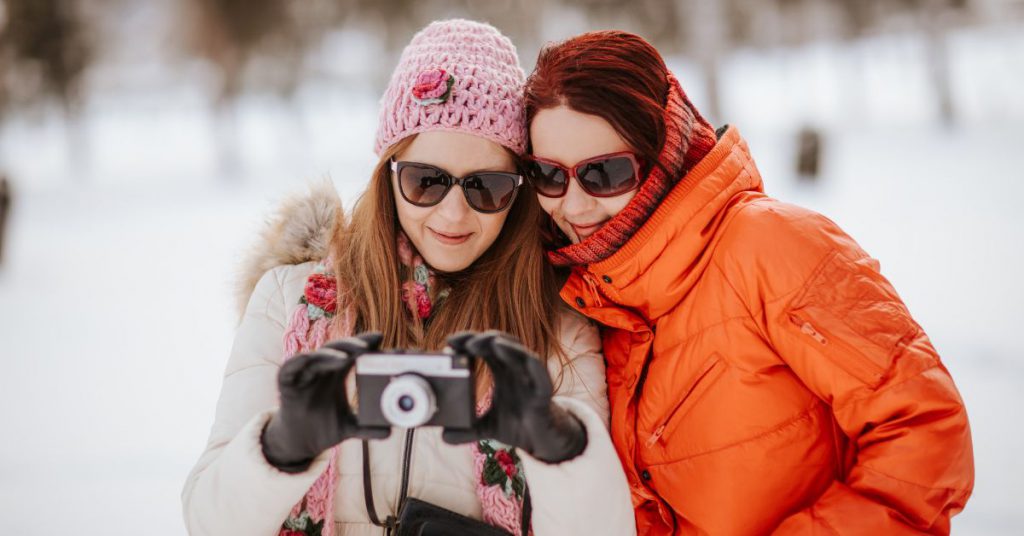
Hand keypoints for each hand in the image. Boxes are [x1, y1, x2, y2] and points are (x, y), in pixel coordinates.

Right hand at [261, 332, 390, 472]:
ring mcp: (303, 375)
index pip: (352, 353)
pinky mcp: (286, 384)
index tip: (382, 339)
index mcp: (337, 373)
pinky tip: (308, 358)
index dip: (365, 344)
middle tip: (368, 345)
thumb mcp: (349, 427)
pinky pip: (290, 368)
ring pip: (316, 356)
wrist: (299, 442)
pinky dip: (298, 361)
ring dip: (330, 353)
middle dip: (352, 345)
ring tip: (345, 357)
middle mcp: (321, 370)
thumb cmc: (324, 426)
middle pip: (337, 349)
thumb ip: (368, 427)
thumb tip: (389, 432)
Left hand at [441, 331, 586, 463]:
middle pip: (501, 344)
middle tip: (465, 342)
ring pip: (522, 354)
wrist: (541, 440)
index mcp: (502, 372)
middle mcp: (516, 370)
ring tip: (492, 343)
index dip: (470, 341)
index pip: (485, 348)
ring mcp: (531, 379)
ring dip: (508, 347)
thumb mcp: (486, 428)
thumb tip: (444, 436)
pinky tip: (527, 360)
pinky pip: (541, 375)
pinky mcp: (543, 393)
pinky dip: (534, 365)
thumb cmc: (517, 423)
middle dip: (484, 340)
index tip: (450, 342)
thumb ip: (466, 430)